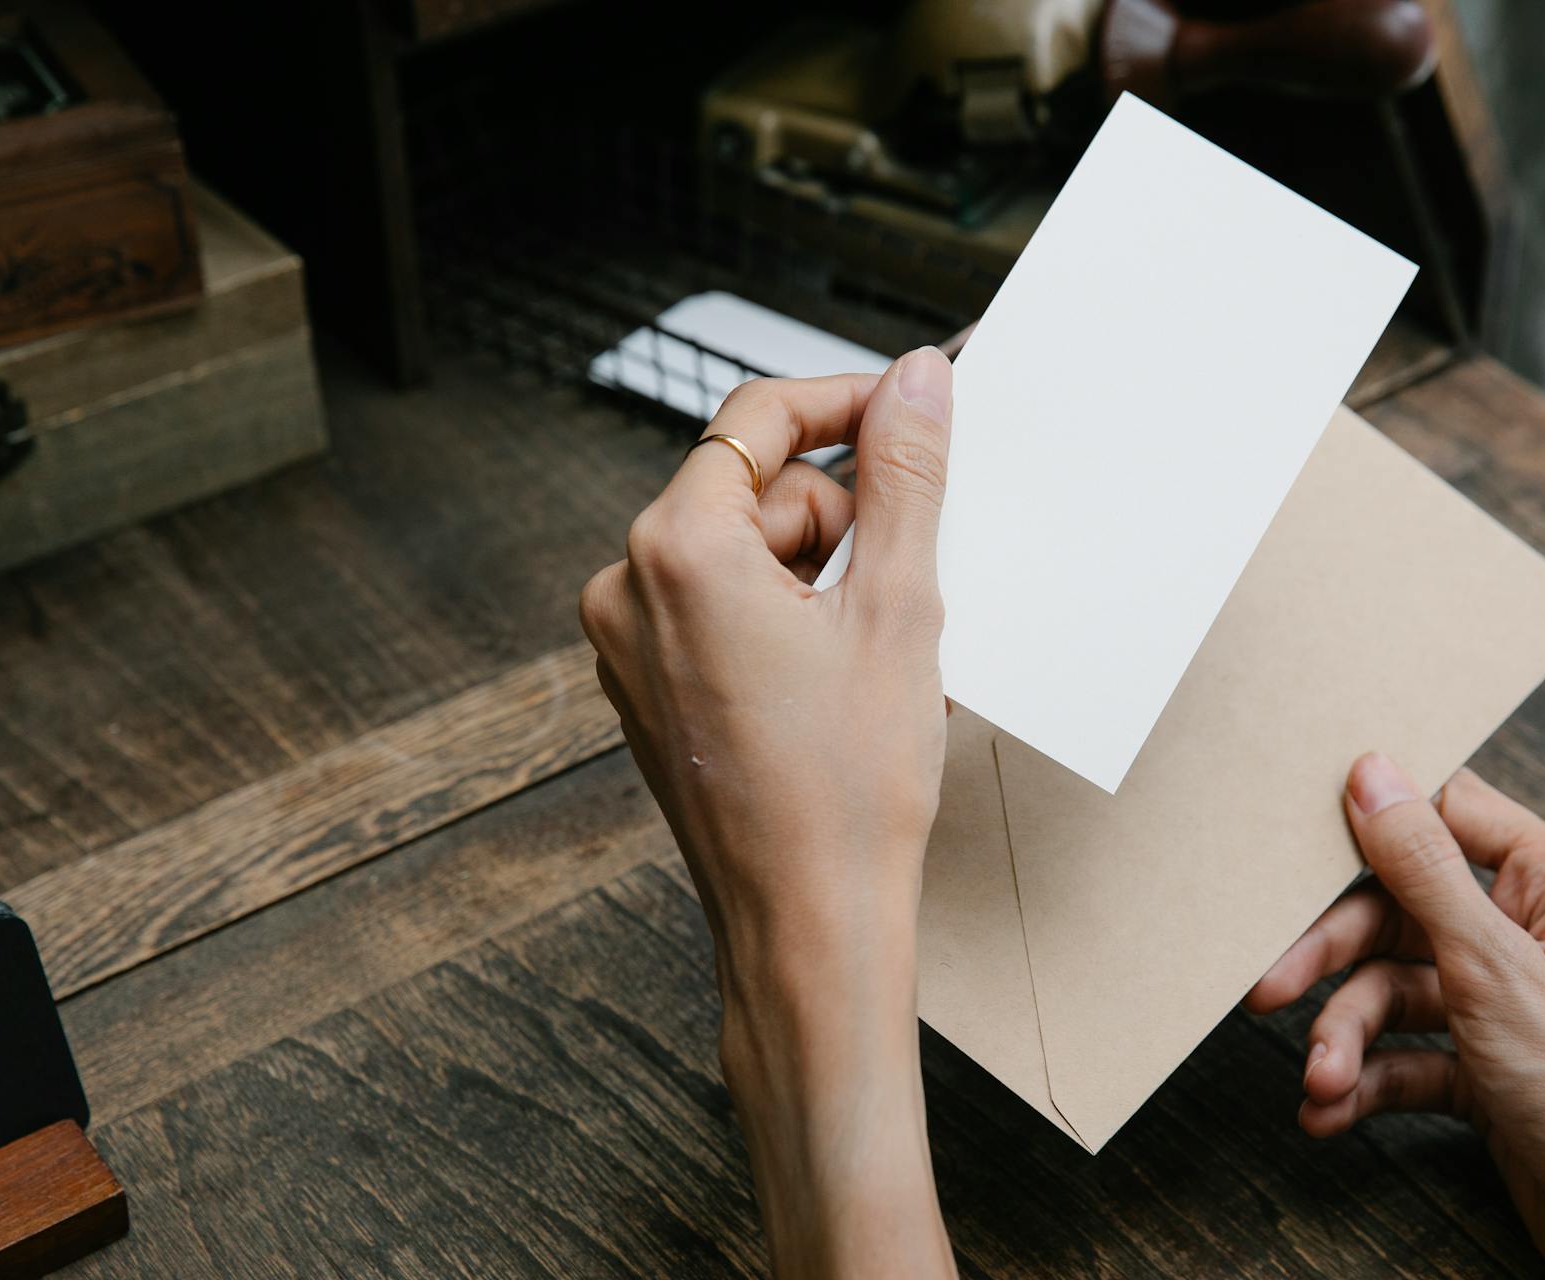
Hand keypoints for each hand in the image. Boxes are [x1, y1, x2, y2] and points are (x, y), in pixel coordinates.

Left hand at [579, 351, 955, 1278]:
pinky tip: (829, 680)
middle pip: (750, 486)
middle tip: (899, 588)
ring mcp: (627, 644)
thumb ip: (905, 476)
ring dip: (814, 571)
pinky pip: (717, 605)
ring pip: (738, 548)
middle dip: (836, 516)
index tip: (910, 412)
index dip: (846, 401)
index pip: (758, 418)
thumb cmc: (847, 790)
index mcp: (677, 552)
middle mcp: (627, 588)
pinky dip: (780, 615)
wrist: (807, 925)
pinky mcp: (645, 686)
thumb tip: (917, 380)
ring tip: (865, 653)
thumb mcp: (898, 609)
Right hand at [1246, 754, 1544, 1279]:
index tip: (1297, 836)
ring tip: (1318, 1080)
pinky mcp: (1485, 1068)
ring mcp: (1503, 1005)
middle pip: (1396, 912)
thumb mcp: (1495, 969)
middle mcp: (1526, 934)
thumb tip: (1374, 775)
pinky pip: (1405, 1056)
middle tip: (1270, 988)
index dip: (1372, 820)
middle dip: (1331, 959)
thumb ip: (1424, 871)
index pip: (1445, 814)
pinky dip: (1366, 1081)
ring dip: (1345, 1035)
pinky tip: (1331, 1111)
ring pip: (1393, 991)